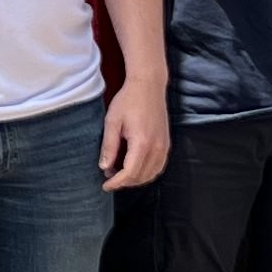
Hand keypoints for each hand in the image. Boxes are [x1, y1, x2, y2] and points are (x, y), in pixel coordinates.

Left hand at [101, 75, 170, 189]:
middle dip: (124, 182)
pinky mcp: (166, 144)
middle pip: (141, 177)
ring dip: (136, 179)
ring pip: (151, 174)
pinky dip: (147, 172)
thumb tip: (104, 167)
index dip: (116, 183)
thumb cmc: (128, 100)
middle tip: (109, 176)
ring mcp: (164, 146)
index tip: (105, 185)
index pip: (129, 173)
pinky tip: (134, 167)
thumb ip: (109, 146)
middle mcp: (156, 148)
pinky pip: (158, 166)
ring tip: (120, 172)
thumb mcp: (112, 122)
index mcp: (142, 143)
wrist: (148, 85)